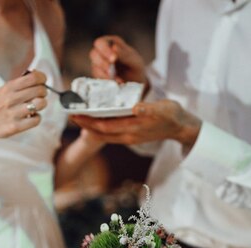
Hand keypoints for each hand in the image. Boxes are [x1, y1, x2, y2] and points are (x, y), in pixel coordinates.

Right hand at [0, 70, 47, 143]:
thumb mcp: (3, 91)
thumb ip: (18, 84)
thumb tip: (37, 76)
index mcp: (8, 87)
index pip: (33, 77)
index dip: (42, 78)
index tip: (42, 82)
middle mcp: (11, 99)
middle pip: (39, 90)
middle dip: (43, 92)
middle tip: (40, 96)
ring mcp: (14, 113)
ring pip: (40, 104)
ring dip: (41, 105)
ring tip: (36, 106)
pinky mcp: (16, 126)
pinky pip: (37, 119)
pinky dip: (37, 118)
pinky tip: (31, 117)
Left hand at [72, 100, 201, 148]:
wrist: (180, 127)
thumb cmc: (171, 115)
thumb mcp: (163, 109)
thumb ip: (148, 109)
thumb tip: (135, 108)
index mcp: (133, 128)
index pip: (105, 126)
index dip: (89, 121)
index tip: (76, 113)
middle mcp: (128, 135)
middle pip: (101, 132)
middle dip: (85, 124)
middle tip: (70, 114)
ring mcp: (129, 137)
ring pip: (104, 134)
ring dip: (90, 127)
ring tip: (78, 117)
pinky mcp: (130, 135)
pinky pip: (111, 133)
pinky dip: (100, 127)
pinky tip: (95, 120)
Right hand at [90, 35, 146, 84]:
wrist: (136, 83)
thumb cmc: (135, 68)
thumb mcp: (134, 60)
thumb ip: (124, 54)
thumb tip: (114, 47)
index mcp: (111, 43)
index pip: (101, 43)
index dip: (104, 50)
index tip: (113, 59)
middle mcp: (102, 53)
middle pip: (93, 54)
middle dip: (102, 64)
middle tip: (112, 72)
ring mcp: (99, 66)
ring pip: (94, 68)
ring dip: (105, 76)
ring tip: (118, 81)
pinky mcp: (99, 77)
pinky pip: (98, 79)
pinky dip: (106, 83)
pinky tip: (116, 85)